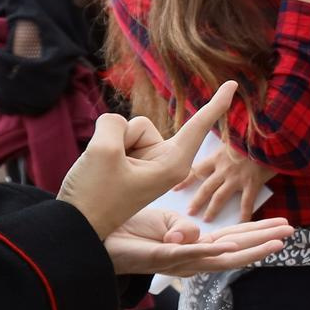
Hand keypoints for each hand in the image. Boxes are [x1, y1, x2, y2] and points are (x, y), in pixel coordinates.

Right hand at [57, 81, 243, 239]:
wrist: (75, 225)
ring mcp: (148, 163)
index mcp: (172, 164)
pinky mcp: (132, 165)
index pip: (198, 127)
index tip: (234, 84)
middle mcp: (165, 162)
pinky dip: (102, 149)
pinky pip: (115, 139)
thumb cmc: (93, 195)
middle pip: (140, 126)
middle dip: (118, 138)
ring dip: (107, 145)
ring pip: (124, 131)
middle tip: (108, 172)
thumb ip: (115, 124)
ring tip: (103, 174)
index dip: (216, 104)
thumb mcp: (103, 151)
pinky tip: (100, 172)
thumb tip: (117, 126)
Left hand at [106, 204, 292, 275]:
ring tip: (274, 244)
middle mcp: (192, 257)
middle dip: (263, 242)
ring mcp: (178, 259)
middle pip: (236, 250)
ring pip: (220, 257)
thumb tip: (197, 232)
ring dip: (249, 250)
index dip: (258, 233)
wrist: (97, 238)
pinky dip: (210, 253)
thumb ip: (186, 228)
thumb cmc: (131, 232)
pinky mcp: (160, 256)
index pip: (234, 240)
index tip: (283, 226)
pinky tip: (230, 250)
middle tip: (290, 233)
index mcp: (195, 246)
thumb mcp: (166, 223)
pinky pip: (188, 254)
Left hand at [178, 141, 270, 222]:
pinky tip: (241, 222)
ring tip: (207, 219)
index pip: (196, 170)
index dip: (185, 180)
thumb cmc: (252, 134)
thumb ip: (225, 144)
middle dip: (196, 201)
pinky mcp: (252, 183)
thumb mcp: (234, 136)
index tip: (176, 189)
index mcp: (218, 157)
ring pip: (220, 197)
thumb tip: (220, 144)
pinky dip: (244, 214)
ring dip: (212, 209)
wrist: (270, 136)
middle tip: (189, 212)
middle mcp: (224, 169)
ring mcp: (237, 177)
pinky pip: (246, 202)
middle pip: (205, 188)